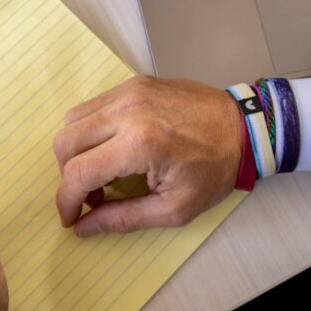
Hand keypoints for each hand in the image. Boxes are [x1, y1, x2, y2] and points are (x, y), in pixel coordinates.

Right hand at [52, 76, 241, 236]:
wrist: (244, 128)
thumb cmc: (216, 169)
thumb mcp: (174, 208)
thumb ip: (123, 218)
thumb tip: (84, 227)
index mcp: (140, 143)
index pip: (78, 172)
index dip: (66, 201)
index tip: (71, 218)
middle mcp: (128, 110)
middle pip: (66, 142)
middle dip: (69, 175)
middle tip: (92, 196)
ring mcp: (130, 91)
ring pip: (74, 120)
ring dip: (77, 151)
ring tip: (104, 172)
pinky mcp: (134, 83)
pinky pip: (94, 106)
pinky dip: (92, 130)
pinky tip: (114, 149)